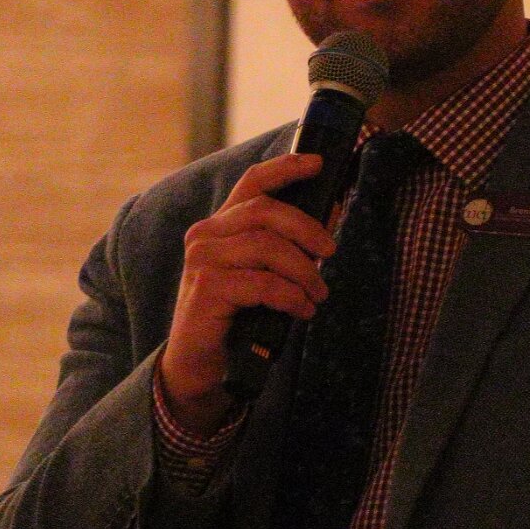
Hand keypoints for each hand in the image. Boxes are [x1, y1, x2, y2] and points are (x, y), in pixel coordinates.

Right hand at [158, 152, 335, 431]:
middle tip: (330, 254)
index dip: (285, 167)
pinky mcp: (206, 290)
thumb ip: (282, 250)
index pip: (251, 183)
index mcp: (219, 226)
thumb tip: (327, 227)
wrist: (199, 365)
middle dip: (307, 229)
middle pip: (265, 211)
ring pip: (267, 247)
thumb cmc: (235, 318)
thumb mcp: (259, 275)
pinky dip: (291, 296)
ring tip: (317, 295)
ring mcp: (202, 261)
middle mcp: (205, 236)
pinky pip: (262, 283)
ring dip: (303, 271)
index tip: (318, 163)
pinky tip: (302, 311)